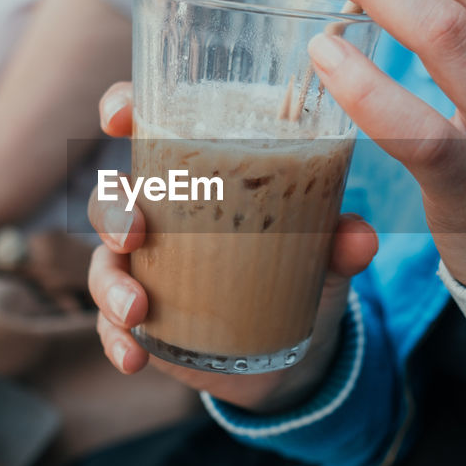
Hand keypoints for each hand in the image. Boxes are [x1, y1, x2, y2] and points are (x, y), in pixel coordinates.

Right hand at [86, 82, 377, 413]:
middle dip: (114, 211)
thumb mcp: (325, 251)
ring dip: (110, 285)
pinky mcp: (145, 321)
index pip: (148, 126)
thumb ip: (340, 241)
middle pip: (113, 195)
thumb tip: (361, 237)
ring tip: (137, 310)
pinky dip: (115, 340)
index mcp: (198, 174)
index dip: (121, 109)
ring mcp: (146, 269)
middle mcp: (161, 215)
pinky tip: (135, 357)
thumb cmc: (303, 267)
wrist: (296, 347)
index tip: (118, 116)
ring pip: (104, 263)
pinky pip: (111, 326)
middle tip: (134, 234)